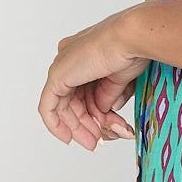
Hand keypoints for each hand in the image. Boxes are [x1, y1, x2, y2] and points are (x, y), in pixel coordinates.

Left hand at [39, 6, 147, 151]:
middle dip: (84, 125)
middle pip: (71, 99)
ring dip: (77, 128)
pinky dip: (57, 125)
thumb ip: (107, 95)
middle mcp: (69, 57)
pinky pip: (49, 107)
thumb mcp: (119, 79)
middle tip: (96, 142)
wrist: (131, 38)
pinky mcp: (57, 76)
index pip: (82, 90)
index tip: (104, 129)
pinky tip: (68, 138)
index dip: (92, 113)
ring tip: (93, 142)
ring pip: (62, 106)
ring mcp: (62, 65)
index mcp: (83, 53)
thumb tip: (104, 110)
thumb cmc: (133, 50)